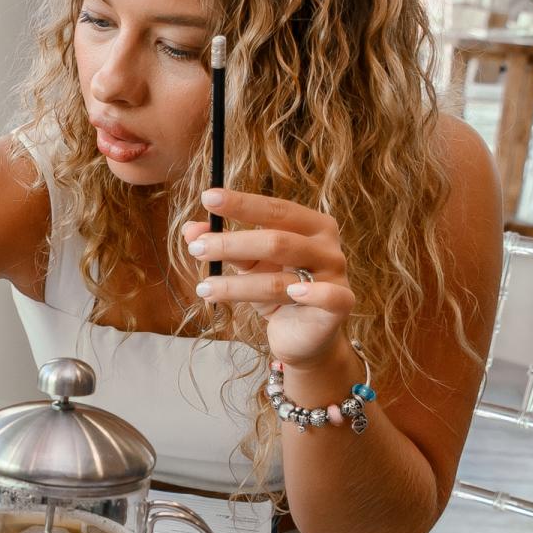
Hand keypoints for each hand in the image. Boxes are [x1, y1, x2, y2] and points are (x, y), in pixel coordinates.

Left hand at [182, 188, 351, 369]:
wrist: (300, 335)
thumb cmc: (274, 288)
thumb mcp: (246, 265)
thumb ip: (222, 244)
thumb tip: (190, 230)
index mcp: (310, 225)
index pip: (275, 209)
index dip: (242, 204)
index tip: (207, 197)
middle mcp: (327, 246)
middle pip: (276, 241)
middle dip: (231, 244)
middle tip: (196, 248)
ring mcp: (335, 275)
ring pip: (281, 278)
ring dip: (236, 285)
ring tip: (204, 287)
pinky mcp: (342, 304)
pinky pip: (329, 296)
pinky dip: (312, 293)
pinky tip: (292, 294)